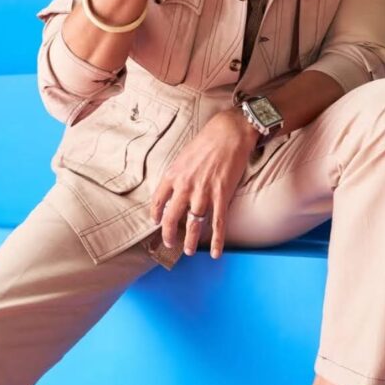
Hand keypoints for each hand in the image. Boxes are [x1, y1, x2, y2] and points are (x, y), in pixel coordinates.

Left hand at [150, 108, 259, 258]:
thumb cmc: (207, 140)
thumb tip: (175, 187)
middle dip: (169, 234)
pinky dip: (217, 240)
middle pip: (172, 217)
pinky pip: (218, 223)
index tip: (156, 222)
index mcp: (173, 174)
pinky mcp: (222, 195)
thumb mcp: (183, 155)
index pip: (157, 200)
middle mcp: (185, 186)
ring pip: (194, 224)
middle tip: (169, 243)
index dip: (155, 214)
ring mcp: (204, 192)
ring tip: (188, 251)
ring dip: (190, 240)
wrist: (229, 132)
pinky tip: (215, 252)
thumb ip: (178, 173)